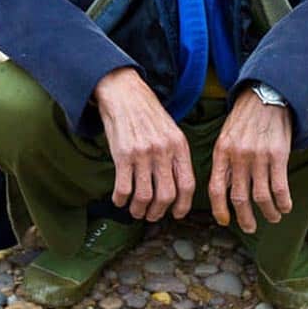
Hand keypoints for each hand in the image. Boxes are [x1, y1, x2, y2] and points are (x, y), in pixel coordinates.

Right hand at [94, 67, 194, 221]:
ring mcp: (143, 153)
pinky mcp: (122, 154)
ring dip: (139, 209)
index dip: (183, 205)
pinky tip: (120, 199)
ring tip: (135, 210)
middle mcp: (163, 150)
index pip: (187, 184)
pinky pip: (123, 188)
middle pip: (166, 195)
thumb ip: (176, 155)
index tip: (177, 214)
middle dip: (158, 212)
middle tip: (151, 215)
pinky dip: (121, 200)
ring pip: (144, 196)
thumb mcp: (171, 130)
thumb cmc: (148, 113)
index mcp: (179, 145)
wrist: (125, 93)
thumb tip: (178, 187)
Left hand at [208, 88, 292, 232]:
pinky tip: (285, 207)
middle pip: (240, 198)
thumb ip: (225, 161)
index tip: (225, 221)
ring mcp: (258, 156)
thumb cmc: (244, 119)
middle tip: (250, 228)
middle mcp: (238, 156)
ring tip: (272, 217)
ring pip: (261, 197)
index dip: (220, 210)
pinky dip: (283, 202)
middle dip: (245, 219)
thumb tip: (225, 191)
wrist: (265, 96)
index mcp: (222, 152)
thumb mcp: (226, 137)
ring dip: (267, 212)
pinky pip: (280, 187)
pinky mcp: (278, 155)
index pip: (217, 189)